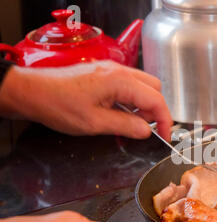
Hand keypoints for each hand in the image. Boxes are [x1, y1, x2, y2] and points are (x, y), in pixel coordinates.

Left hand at [0, 60, 171, 140]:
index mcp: (120, 81)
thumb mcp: (95, 123)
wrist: (33, 91)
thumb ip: (126, 126)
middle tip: (145, 129)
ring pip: (143, 86)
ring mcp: (111, 71)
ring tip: (129, 124)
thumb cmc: (58, 105)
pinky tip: (119, 114)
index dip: (166, 120)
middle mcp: (119, 71)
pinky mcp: (104, 74)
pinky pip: (128, 86)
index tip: (165, 136)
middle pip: (154, 88)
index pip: (156, 99)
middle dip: (155, 110)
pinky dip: (131, 101)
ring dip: (143, 106)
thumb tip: (147, 131)